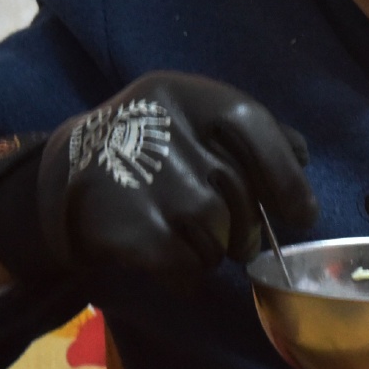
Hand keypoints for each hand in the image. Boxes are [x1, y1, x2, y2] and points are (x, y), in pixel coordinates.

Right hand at [0, 71, 316, 286]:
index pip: (253, 127)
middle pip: (239, 193)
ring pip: (216, 234)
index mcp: (186, 95)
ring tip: (195, 239)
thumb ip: (253, 133)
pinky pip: (185, 265)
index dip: (286, 175)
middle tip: (240, 237)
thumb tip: (302, 160)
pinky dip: (188, 273)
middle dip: (248, 226)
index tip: (303, 213)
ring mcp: (143, 179)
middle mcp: (164, 130)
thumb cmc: (151, 144)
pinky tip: (171, 260)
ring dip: (216, 249)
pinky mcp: (125, 226)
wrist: (65, 172)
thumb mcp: (194, 118)